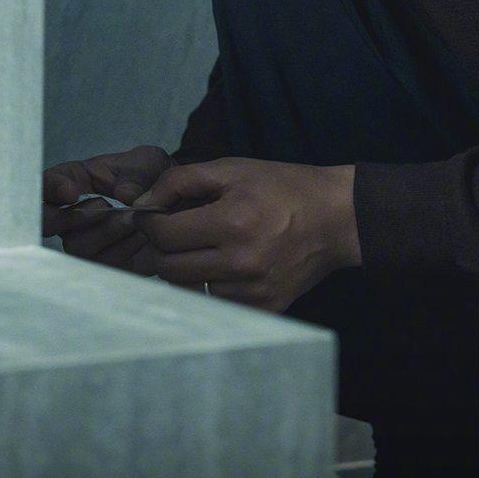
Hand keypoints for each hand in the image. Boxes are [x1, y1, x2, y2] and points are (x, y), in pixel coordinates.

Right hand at [42, 144, 172, 275]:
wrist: (174, 201)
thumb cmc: (150, 177)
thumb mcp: (147, 163)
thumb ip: (134, 175)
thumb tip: (124, 194)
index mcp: (72, 180)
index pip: (44, 185)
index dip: (52, 190)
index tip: (73, 193)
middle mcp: (70, 213)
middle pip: (46, 223)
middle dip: (70, 218)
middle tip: (103, 208)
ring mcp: (84, 239)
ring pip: (76, 246)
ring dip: (106, 232)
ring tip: (133, 218)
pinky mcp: (103, 261)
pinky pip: (102, 263)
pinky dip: (123, 249)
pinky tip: (141, 235)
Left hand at [128, 157, 358, 312]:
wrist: (336, 218)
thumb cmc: (282, 188)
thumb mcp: (232, 169)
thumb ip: (181, 181)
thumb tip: (141, 204)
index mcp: (232, 222)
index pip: (163, 235)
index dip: (149, 223)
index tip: (153, 216)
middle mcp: (241, 262)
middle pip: (168, 269)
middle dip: (160, 249)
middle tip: (170, 234)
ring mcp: (254, 290)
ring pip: (189, 289)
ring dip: (186, 268)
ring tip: (202, 246)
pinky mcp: (265, 308)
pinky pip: (217, 303)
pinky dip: (212, 285)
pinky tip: (226, 265)